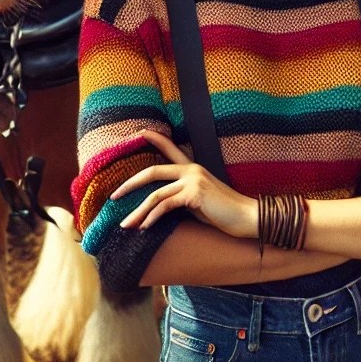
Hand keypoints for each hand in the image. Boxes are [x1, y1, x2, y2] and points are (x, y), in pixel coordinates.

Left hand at [111, 129, 256, 238]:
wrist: (246, 216)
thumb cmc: (223, 212)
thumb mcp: (199, 200)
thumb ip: (182, 196)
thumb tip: (161, 205)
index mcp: (193, 168)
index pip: (170, 147)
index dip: (154, 138)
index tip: (138, 133)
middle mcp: (191, 169)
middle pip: (153, 171)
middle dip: (130, 184)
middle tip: (114, 196)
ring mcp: (193, 180)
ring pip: (156, 194)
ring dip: (138, 211)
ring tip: (125, 225)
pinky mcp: (194, 194)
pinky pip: (165, 205)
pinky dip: (152, 217)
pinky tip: (144, 228)